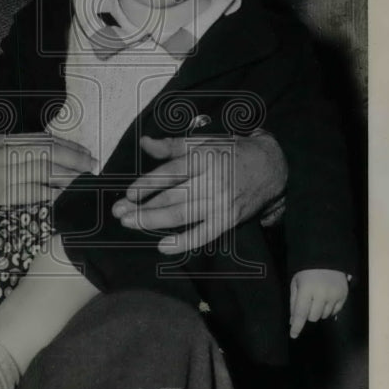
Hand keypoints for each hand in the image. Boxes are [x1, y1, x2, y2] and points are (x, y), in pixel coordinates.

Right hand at [0, 132, 95, 218]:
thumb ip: (17, 150)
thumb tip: (53, 150)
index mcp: (2, 141)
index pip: (43, 139)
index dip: (67, 145)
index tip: (84, 153)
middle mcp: (2, 153)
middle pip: (47, 151)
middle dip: (73, 159)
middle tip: (90, 166)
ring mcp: (1, 173)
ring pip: (44, 169)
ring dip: (67, 176)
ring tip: (82, 181)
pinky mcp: (1, 193)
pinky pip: (34, 191)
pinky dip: (52, 193)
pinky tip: (63, 196)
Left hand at [111, 129, 286, 253]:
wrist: (270, 167)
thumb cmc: (231, 152)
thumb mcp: (203, 142)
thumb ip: (172, 145)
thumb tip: (145, 142)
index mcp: (204, 158)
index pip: (171, 173)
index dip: (148, 185)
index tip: (128, 194)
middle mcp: (212, 181)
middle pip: (172, 197)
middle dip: (142, 208)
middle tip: (118, 214)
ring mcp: (221, 202)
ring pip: (182, 216)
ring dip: (154, 222)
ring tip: (130, 224)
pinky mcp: (229, 219)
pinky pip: (204, 234)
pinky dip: (183, 242)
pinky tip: (163, 246)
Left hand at [289, 269, 348, 338]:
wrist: (327, 259)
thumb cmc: (307, 272)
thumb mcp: (296, 283)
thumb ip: (293, 302)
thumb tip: (292, 321)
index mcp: (306, 290)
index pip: (300, 313)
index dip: (296, 326)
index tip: (293, 335)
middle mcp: (321, 294)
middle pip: (313, 317)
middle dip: (308, 315)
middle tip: (308, 304)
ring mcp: (334, 296)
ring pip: (324, 316)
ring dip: (318, 312)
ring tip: (317, 299)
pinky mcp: (344, 296)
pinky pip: (335, 312)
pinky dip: (328, 310)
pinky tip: (326, 300)